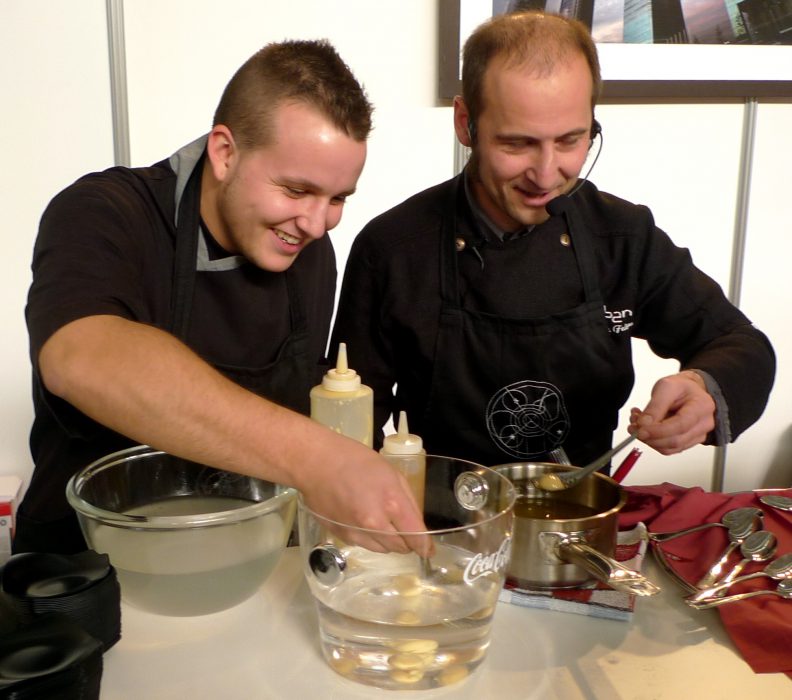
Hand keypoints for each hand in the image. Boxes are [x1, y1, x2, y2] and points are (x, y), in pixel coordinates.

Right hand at [298, 439, 431, 556]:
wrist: (316, 464)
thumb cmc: (357, 461)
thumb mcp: (392, 474)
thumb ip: (408, 502)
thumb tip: (417, 525)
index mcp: (392, 503)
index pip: (416, 537)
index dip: (426, 546)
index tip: (429, 549)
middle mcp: (375, 523)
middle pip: (401, 548)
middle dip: (407, 542)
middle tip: (404, 529)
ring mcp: (356, 533)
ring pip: (383, 550)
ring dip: (389, 542)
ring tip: (383, 522)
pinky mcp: (342, 537)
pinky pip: (365, 546)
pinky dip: (371, 540)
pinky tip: (365, 522)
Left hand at [629, 370, 714, 454]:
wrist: (690, 391)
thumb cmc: (681, 388)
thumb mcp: (666, 387)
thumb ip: (655, 406)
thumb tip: (643, 424)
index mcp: (702, 406)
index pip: (681, 425)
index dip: (658, 431)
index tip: (640, 430)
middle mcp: (703, 424)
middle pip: (675, 440)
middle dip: (650, 437)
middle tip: (633, 427)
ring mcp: (697, 435)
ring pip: (669, 448)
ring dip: (648, 440)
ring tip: (637, 424)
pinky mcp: (687, 442)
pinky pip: (667, 449)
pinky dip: (652, 442)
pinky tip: (645, 429)